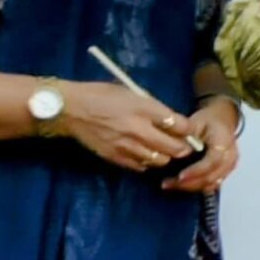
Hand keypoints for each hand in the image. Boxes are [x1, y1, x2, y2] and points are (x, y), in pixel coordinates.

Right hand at [61, 82, 196, 173]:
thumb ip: (152, 107)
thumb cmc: (100, 95)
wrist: (70, 109)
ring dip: (165, 156)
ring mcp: (127, 146)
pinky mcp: (116, 157)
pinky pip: (141, 166)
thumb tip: (171, 120)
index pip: (179, 125)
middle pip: (175, 148)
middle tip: (183, 145)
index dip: (189, 130)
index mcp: (144, 107)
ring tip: (162, 150)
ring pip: (160, 160)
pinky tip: (143, 154)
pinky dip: (147, 162)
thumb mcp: (130, 92)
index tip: (189, 130)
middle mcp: (138, 128)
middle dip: (183, 148)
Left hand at [161, 97, 242, 194]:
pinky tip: (180, 185)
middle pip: (213, 176)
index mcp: (225, 141)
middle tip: (168, 183)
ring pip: (212, 183)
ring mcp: (230, 166)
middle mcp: (231, 156)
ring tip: (170, 185)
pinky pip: (212, 185)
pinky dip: (196, 187)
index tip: (180, 176)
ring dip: (191, 187)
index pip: (213, 160)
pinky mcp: (226, 173)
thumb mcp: (195, 122)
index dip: (197, 170)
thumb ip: (186, 136)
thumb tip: (173, 149)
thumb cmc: (207, 121)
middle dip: (190, 183)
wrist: (222, 121)